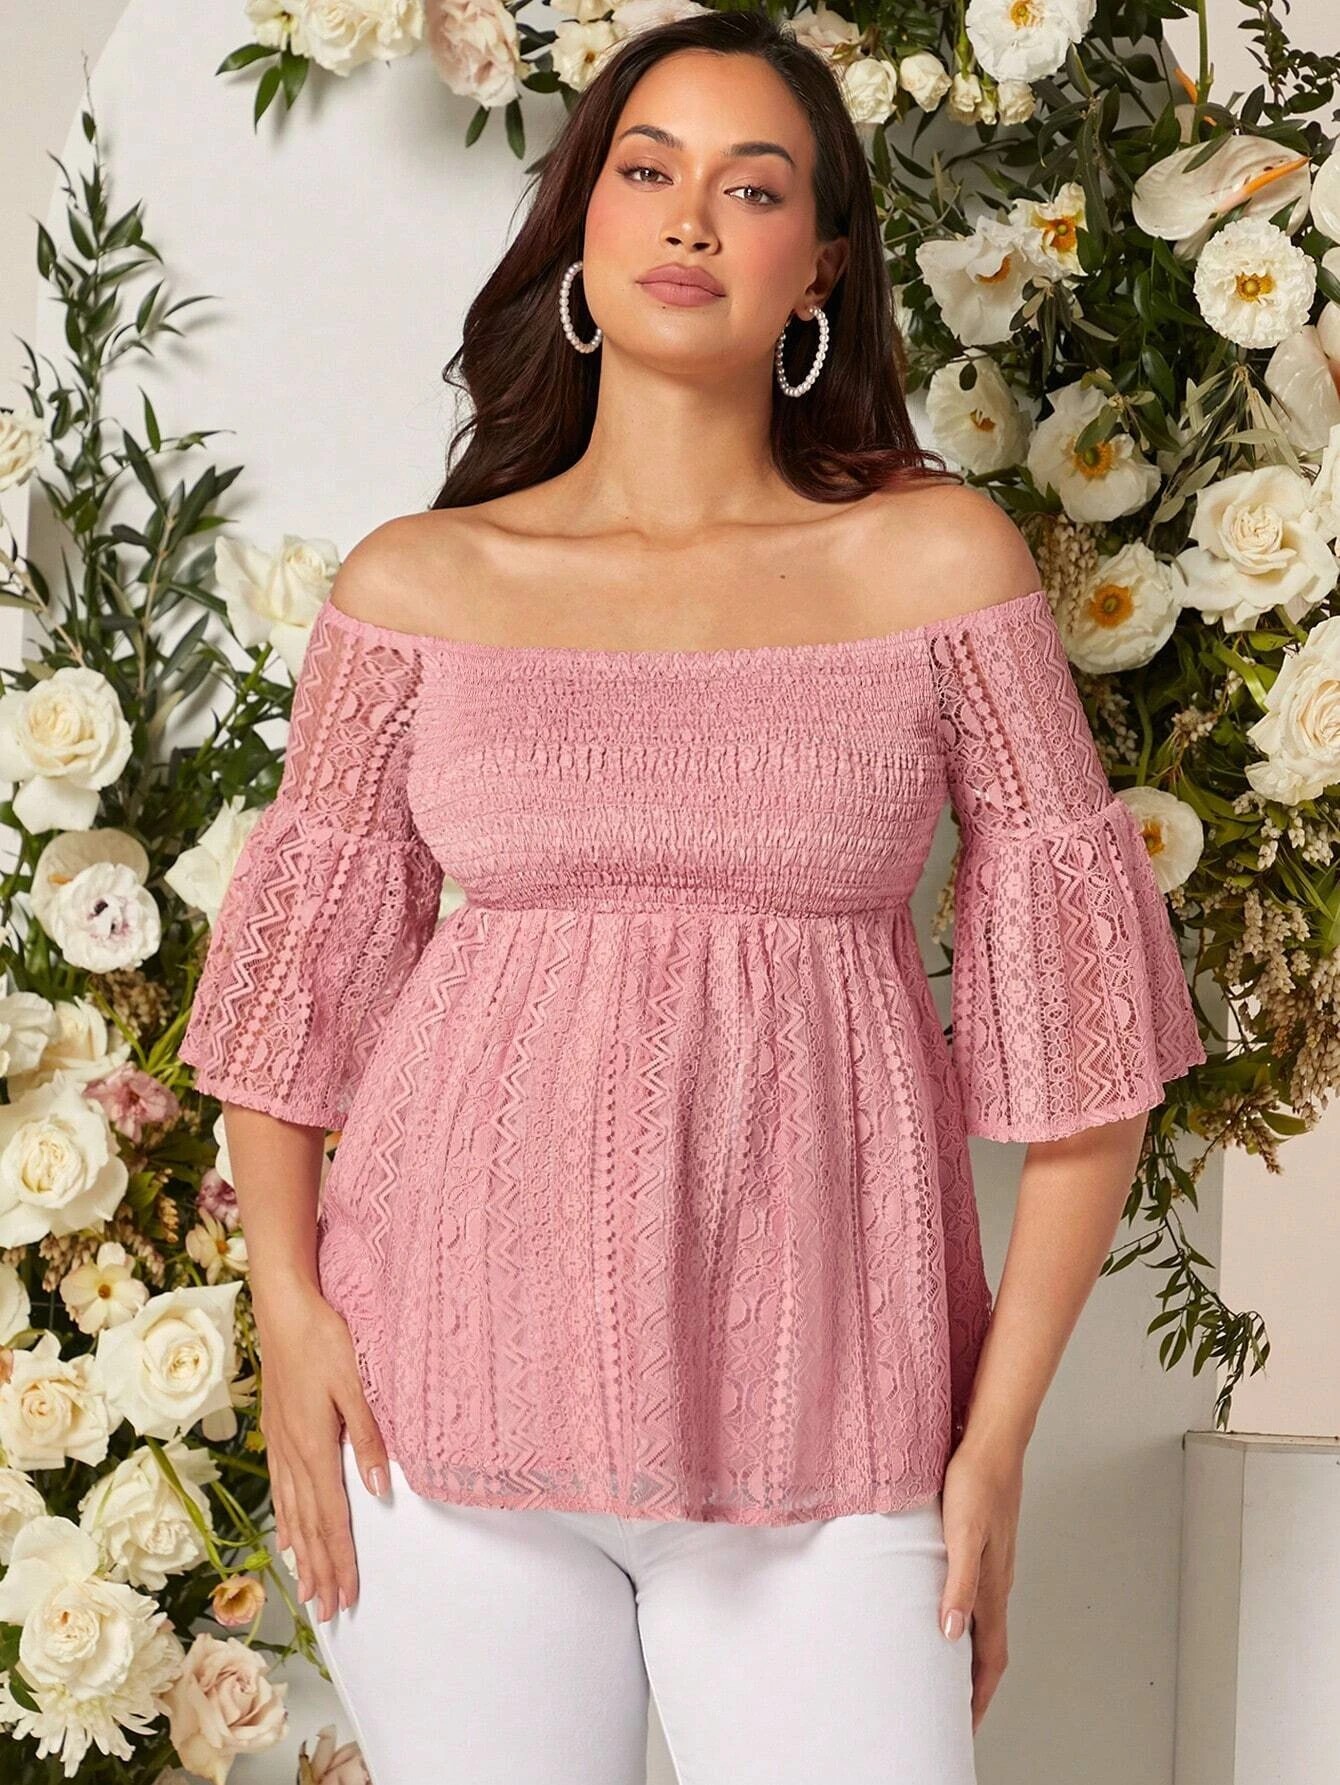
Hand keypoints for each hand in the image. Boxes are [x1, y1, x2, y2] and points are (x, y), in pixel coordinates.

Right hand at [255, 1285, 390, 1621]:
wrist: (283, 1309)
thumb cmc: (324, 1340)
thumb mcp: (356, 1383)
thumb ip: (369, 1436)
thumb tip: (379, 1487)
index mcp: (316, 1446)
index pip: (332, 1518)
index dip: (340, 1561)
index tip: (347, 1598)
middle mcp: (293, 1454)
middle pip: (309, 1526)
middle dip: (321, 1571)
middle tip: (329, 1611)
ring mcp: (280, 1444)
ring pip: (291, 1513)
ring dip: (302, 1555)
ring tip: (307, 1588)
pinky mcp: (276, 1432)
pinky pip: (281, 1490)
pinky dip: (286, 1521)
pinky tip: (287, 1536)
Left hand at [938, 1438, 1022, 1733]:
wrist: (992, 1442)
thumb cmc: (976, 1482)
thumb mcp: (961, 1535)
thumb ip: (959, 1584)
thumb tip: (950, 1633)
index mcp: (993, 1586)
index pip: (991, 1656)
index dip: (979, 1695)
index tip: (967, 1726)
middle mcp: (997, 1581)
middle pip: (991, 1647)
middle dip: (976, 1684)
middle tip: (956, 1711)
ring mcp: (994, 1564)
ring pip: (986, 1622)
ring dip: (972, 1653)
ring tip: (950, 1672)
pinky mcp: (986, 1545)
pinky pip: (979, 1597)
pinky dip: (967, 1620)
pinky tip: (950, 1611)